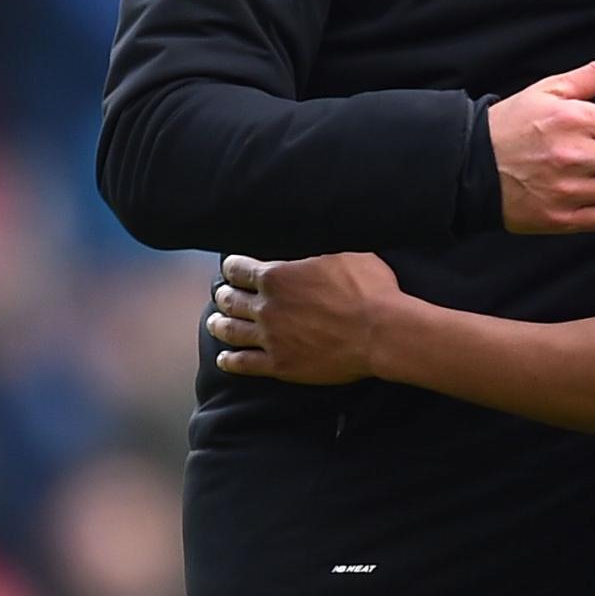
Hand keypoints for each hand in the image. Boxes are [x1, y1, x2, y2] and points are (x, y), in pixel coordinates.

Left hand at [208, 252, 400, 384]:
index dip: (232, 267)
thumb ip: (316, 246)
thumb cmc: (369, 287)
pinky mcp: (280, 365)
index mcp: (276, 275)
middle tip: (222, 294)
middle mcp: (266, 307)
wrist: (380, 332)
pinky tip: (223, 358)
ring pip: (232, 331)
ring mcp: (270, 338)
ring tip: (214, 322)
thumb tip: (312, 230)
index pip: (239, 269)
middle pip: (231, 300)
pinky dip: (230, 360)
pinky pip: (245, 364)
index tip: (230, 268)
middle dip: (224, 295)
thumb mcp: (343, 251)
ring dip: (219, 324)